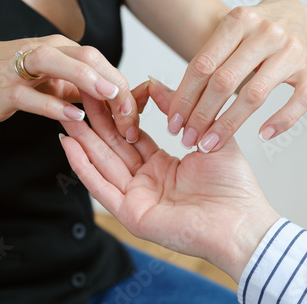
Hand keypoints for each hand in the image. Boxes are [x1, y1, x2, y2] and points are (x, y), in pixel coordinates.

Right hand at [0, 35, 138, 141]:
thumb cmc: (12, 79)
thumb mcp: (52, 80)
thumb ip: (80, 87)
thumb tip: (116, 99)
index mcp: (59, 48)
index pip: (98, 60)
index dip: (121, 83)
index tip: (134, 110)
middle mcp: (43, 51)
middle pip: (86, 57)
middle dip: (113, 82)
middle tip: (131, 110)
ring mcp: (21, 69)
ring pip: (57, 63)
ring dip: (86, 78)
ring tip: (110, 96)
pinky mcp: (4, 90)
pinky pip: (31, 96)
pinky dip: (54, 105)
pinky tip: (75, 115)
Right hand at [60, 81, 279, 281]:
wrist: (241, 223)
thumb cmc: (233, 187)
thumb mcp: (207, 135)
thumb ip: (179, 109)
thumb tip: (155, 83)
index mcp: (164, 166)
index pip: (132, 136)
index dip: (117, 115)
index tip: (104, 94)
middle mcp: (146, 181)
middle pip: (112, 147)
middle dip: (94, 122)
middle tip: (76, 97)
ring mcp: (136, 198)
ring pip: (102, 164)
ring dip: (82, 140)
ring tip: (65, 115)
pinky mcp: (130, 214)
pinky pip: (102, 187)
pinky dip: (83, 166)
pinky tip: (69, 145)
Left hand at [168, 0, 306, 151]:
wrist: (299, 11)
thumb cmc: (256, 29)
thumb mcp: (228, 32)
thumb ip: (204, 61)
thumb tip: (165, 98)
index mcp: (239, 21)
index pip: (203, 65)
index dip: (184, 97)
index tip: (172, 122)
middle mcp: (267, 33)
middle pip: (224, 82)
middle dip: (201, 116)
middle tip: (187, 139)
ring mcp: (293, 51)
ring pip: (255, 94)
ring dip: (228, 125)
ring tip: (210, 143)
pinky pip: (299, 102)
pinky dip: (281, 121)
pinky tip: (262, 135)